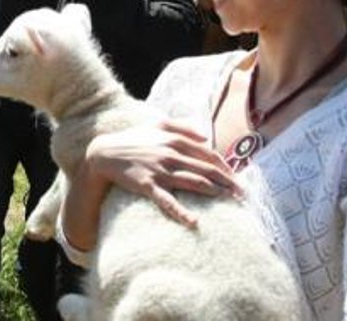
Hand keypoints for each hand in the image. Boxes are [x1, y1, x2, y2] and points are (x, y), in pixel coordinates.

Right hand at [86, 121, 239, 227]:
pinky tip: (194, 222)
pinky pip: (167, 201)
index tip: (237, 179)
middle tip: (243, 195)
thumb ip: (183, 126)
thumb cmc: (132, 139)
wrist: (103, 153)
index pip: (209, 155)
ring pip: (195, 183)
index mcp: (175, 140)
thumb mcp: (157, 125)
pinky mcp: (148, 185)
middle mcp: (171, 155)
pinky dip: (181, 212)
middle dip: (229, 183)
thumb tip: (206, 135)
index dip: (226, 168)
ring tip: (231, 204)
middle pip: (207, 170)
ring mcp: (160, 171)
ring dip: (216, 193)